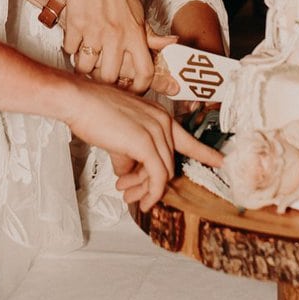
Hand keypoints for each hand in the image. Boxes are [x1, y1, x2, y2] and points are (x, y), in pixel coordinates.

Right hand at [62, 0, 154, 91]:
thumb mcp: (139, 12)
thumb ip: (151, 35)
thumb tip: (171, 44)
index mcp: (135, 34)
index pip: (144, 71)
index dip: (139, 88)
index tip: (131, 90)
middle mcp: (116, 35)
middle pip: (110, 77)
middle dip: (103, 82)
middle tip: (100, 76)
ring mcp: (95, 31)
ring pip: (86, 68)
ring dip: (83, 68)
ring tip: (85, 62)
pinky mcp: (76, 25)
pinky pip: (70, 50)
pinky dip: (71, 51)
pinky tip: (75, 44)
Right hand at [62, 83, 222, 211]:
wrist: (77, 99)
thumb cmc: (92, 111)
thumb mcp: (118, 132)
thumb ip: (130, 153)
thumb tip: (129, 174)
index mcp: (158, 115)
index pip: (187, 138)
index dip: (205, 152)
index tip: (221, 161)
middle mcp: (162, 121)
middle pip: (169, 162)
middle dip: (150, 182)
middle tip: (129, 191)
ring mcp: (156, 131)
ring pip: (163, 171)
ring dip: (146, 188)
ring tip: (126, 193)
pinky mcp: (145, 143)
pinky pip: (157, 176)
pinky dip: (151, 191)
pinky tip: (142, 200)